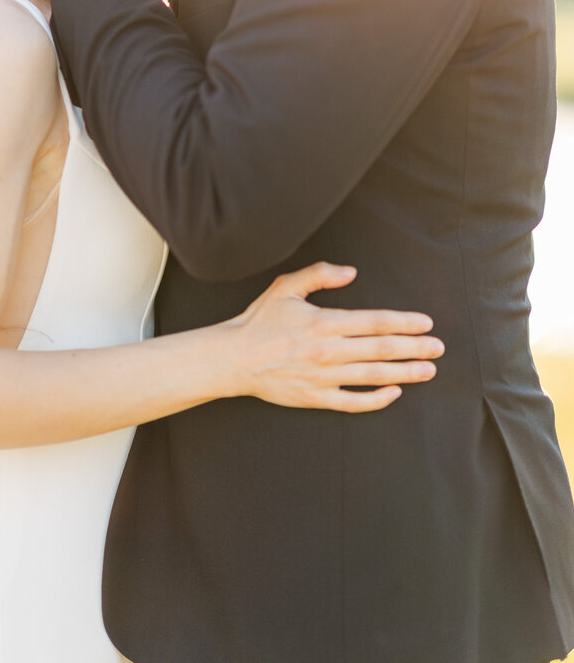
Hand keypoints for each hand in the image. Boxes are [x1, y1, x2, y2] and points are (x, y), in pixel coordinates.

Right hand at [227, 262, 443, 410]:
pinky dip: (377, 398)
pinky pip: (354, 401)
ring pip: (374, 375)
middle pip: (381, 349)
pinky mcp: (316, 398)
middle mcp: (328, 351)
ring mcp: (324, 377)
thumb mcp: (286, 287)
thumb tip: (351, 272)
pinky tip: (394, 392)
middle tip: (438, 348)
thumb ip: (319, 275)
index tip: (425, 323)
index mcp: (324, 322)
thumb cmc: (260, 320)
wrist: (235, 358)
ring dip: (405, 373)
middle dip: (414, 348)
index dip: (403, 322)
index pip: (374, 322)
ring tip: (428, 370)